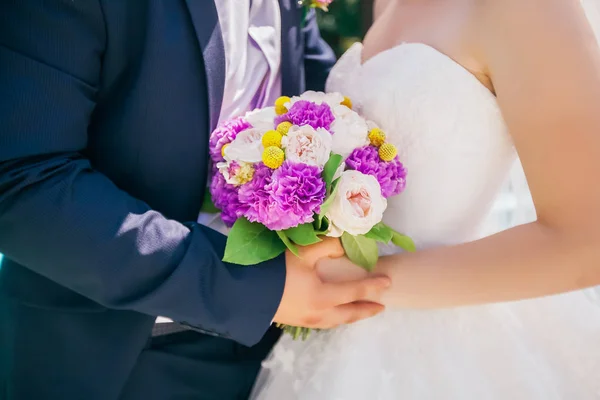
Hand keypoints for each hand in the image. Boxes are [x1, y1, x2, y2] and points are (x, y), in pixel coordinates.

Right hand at [273, 237, 390, 328]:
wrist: (244, 294)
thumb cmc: (275, 272)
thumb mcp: (302, 254)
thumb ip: (326, 246)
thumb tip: (344, 243)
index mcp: (323, 297)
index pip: (356, 291)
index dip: (373, 286)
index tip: (388, 282)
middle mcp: (319, 313)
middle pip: (350, 314)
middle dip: (367, 310)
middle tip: (381, 306)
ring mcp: (307, 320)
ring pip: (337, 321)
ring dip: (351, 315)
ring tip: (360, 310)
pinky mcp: (296, 321)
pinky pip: (325, 322)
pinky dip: (336, 318)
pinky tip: (334, 312)